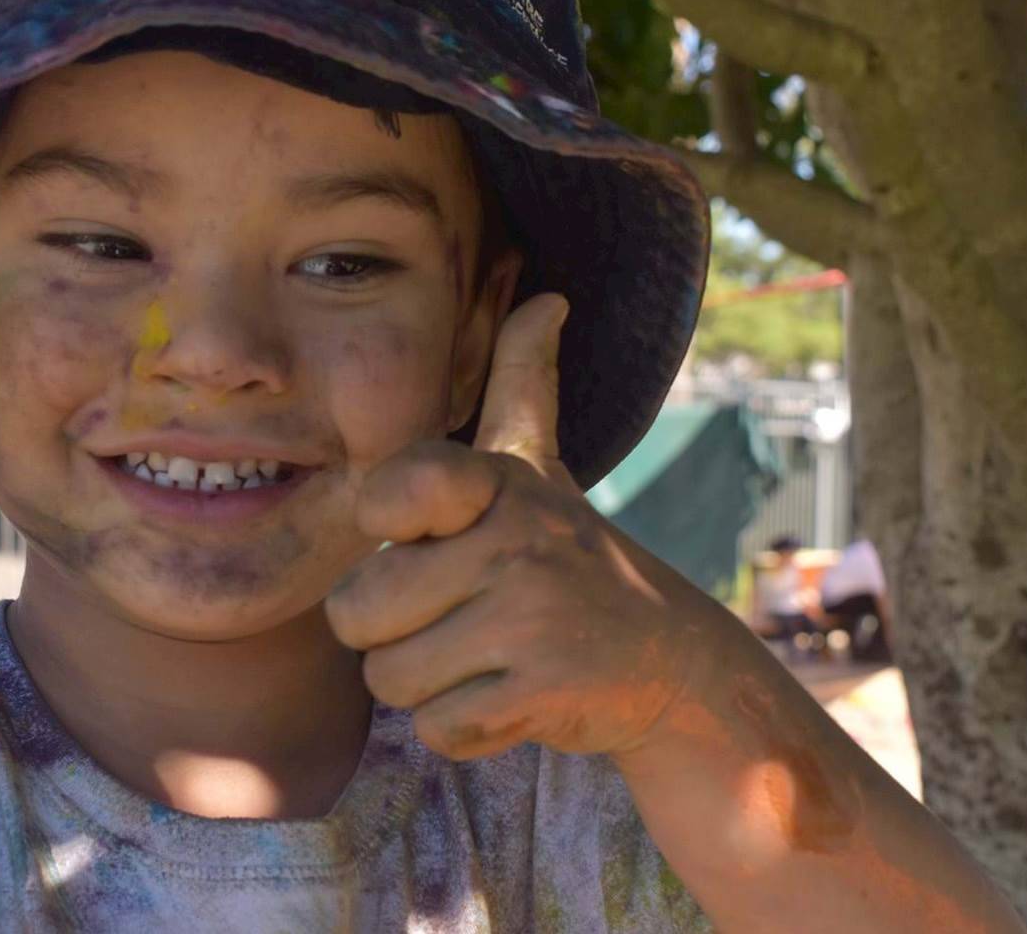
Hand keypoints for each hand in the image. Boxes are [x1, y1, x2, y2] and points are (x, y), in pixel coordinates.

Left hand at [326, 294, 719, 760]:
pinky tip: (509, 697)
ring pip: (389, 679)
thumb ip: (521, 383)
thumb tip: (547, 296)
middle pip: (356, 611)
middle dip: (392, 633)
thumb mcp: (539, 469)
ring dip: (427, 686)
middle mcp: (512, 538)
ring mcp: (529, 615)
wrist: (669, 659)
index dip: (390, 529)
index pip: (385, 494)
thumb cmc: (569, 558)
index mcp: (496, 482)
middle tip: (456, 619)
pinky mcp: (541, 689)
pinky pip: (438, 728)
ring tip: (485, 656)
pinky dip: (464, 729)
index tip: (440, 539)